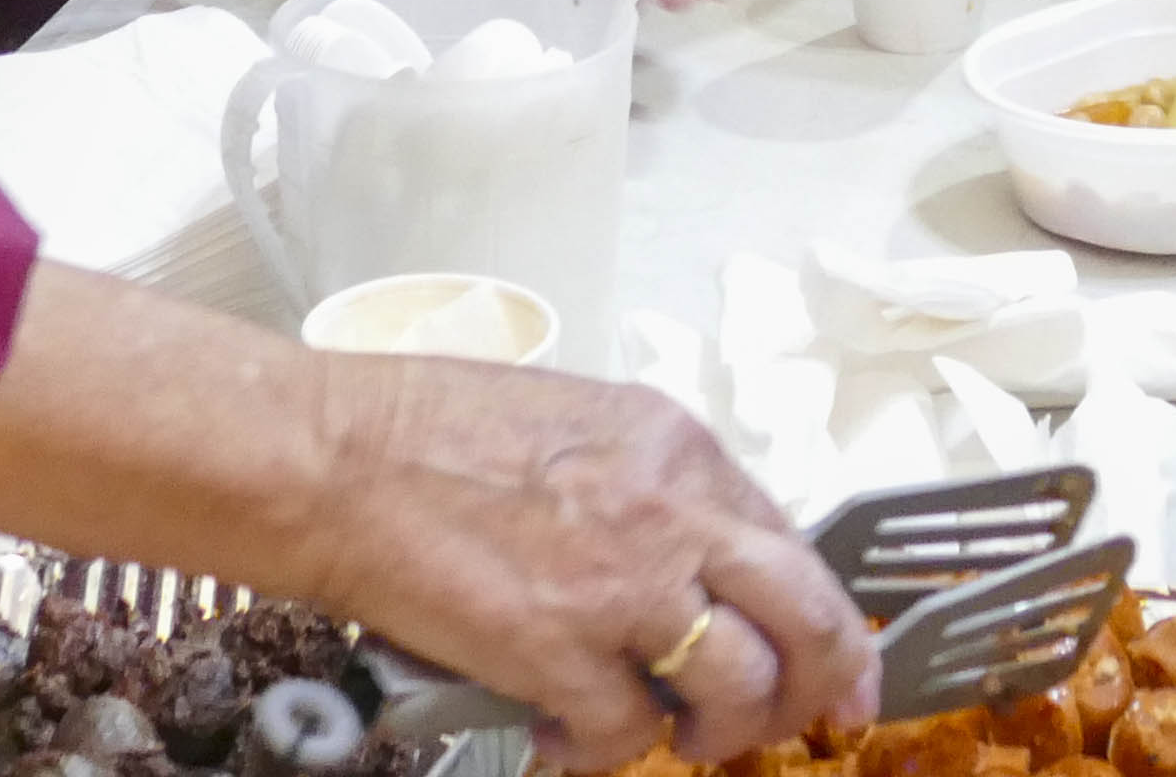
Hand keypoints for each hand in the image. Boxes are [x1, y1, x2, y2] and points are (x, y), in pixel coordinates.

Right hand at [285, 356, 874, 769]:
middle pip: (808, 616)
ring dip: (717, 728)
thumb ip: (649, 493)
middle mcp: (672, 509)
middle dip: (813, 686)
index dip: (827, 623)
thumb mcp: (577, 430)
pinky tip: (565, 733)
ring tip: (669, 732)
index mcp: (677, 448)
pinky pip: (628, 731)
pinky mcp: (562, 648)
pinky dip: (606, 750)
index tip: (842, 672)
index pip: (795, 544)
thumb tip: (690, 568)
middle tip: (788, 722)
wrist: (333, 456)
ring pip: (741, 684)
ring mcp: (624, 581)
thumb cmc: (425, 435)